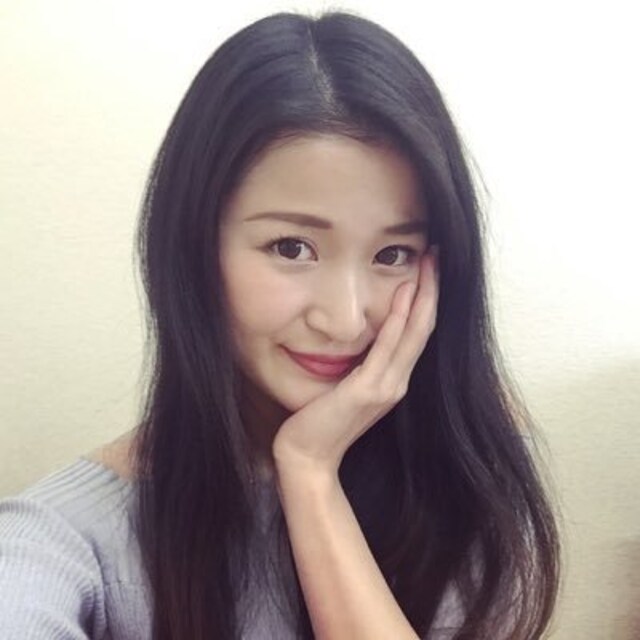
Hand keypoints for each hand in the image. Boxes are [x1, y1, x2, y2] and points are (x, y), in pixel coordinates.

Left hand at [272, 247, 438, 477]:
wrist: (308, 457)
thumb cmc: (320, 421)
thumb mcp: (346, 387)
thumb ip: (360, 365)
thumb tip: (359, 337)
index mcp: (393, 380)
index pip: (417, 333)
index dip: (426, 299)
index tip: (428, 268)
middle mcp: (397, 382)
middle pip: (424, 328)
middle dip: (431, 288)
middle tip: (436, 254)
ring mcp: (386, 387)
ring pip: (413, 333)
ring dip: (423, 295)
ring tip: (428, 262)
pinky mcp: (368, 391)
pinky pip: (387, 348)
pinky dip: (398, 319)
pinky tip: (403, 292)